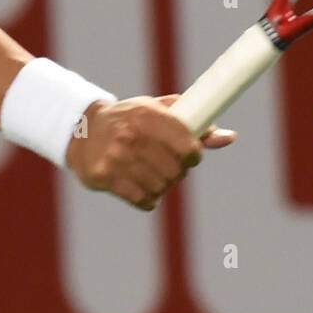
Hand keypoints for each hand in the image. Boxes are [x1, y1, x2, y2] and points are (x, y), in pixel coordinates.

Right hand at [66, 94, 235, 210]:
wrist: (82, 131)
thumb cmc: (129, 120)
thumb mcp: (157, 113)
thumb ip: (193, 125)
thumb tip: (230, 137)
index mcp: (146, 114)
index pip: (187, 145)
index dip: (193, 154)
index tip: (189, 155)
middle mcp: (131, 135)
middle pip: (175, 170)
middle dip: (176, 172)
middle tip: (167, 166)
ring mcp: (116, 157)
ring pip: (160, 187)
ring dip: (161, 186)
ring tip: (151, 174)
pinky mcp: (104, 177)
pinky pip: (142, 200)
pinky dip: (148, 198)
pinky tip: (141, 187)